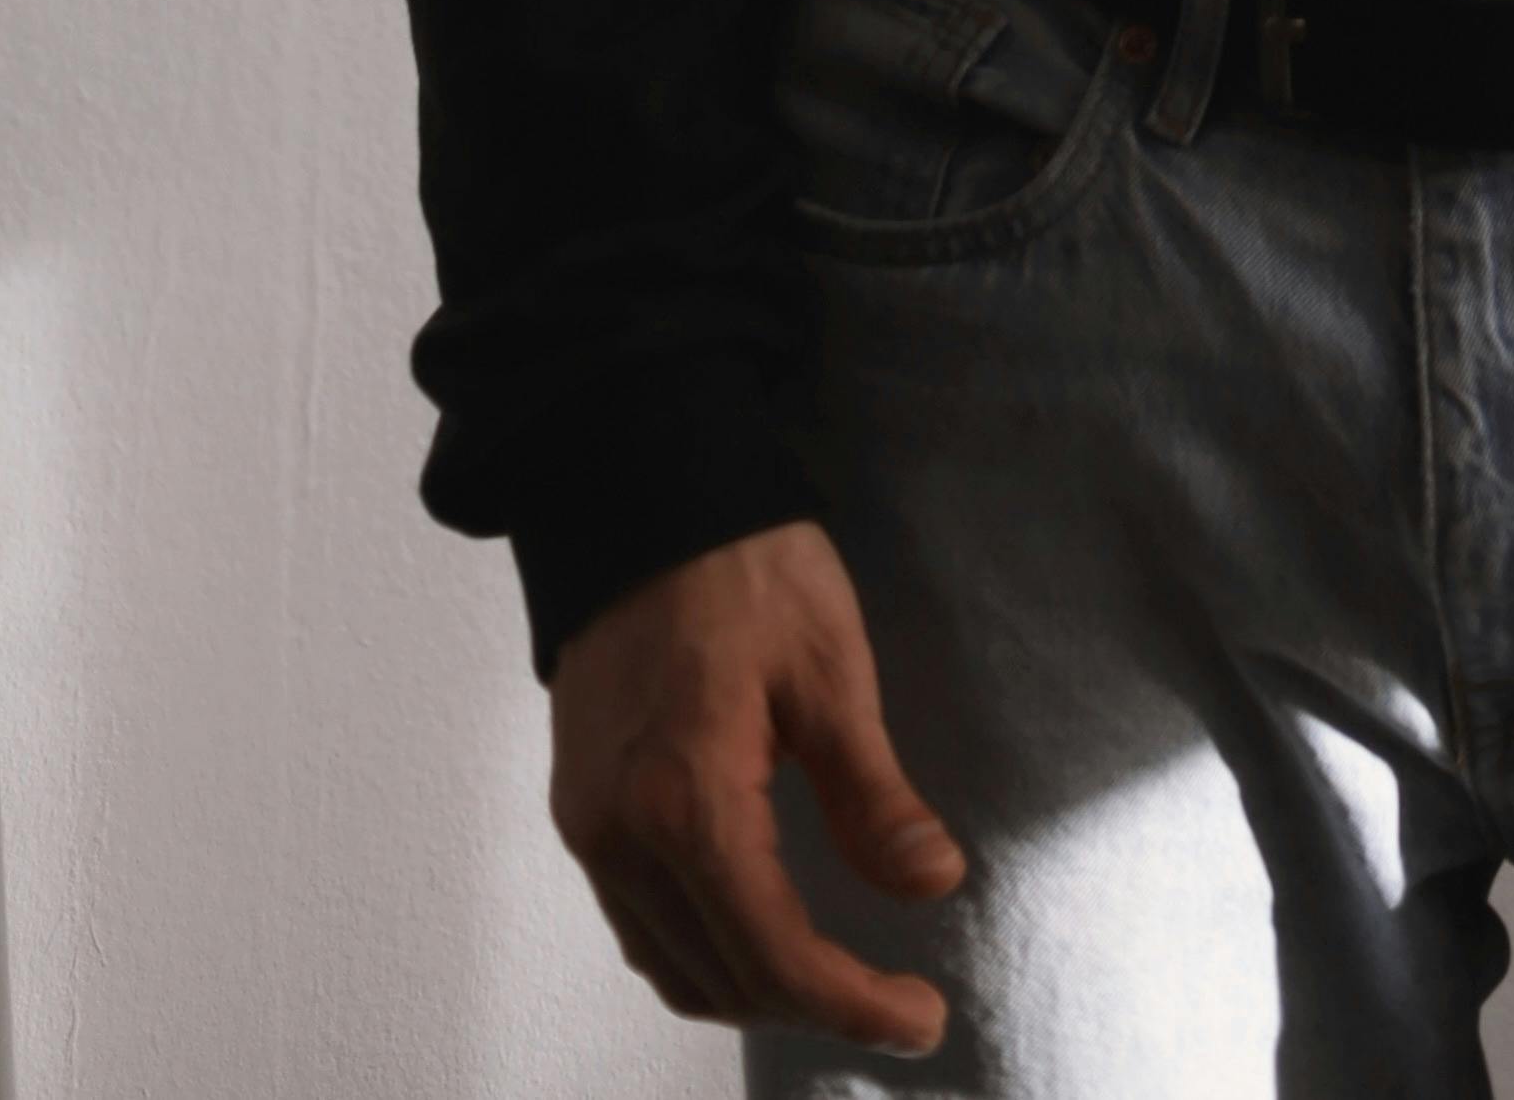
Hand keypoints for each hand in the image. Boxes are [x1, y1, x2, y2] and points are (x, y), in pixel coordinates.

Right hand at [548, 519, 965, 1056]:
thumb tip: (933, 884)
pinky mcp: (580, 809)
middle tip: (899, 1004)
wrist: (639, 493)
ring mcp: (589, 827)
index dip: (851, 1003)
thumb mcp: (830, 667)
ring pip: (670, 965)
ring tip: (842, 980)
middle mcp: (619, 836)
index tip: (922, 1021)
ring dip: (755, 987)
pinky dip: (704, 949)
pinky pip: (639, 922)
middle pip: (719, 976)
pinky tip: (762, 930)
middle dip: (813, 1005)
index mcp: (686, 801)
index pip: (773, 952)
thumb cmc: (747, 566)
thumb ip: (872, 792)